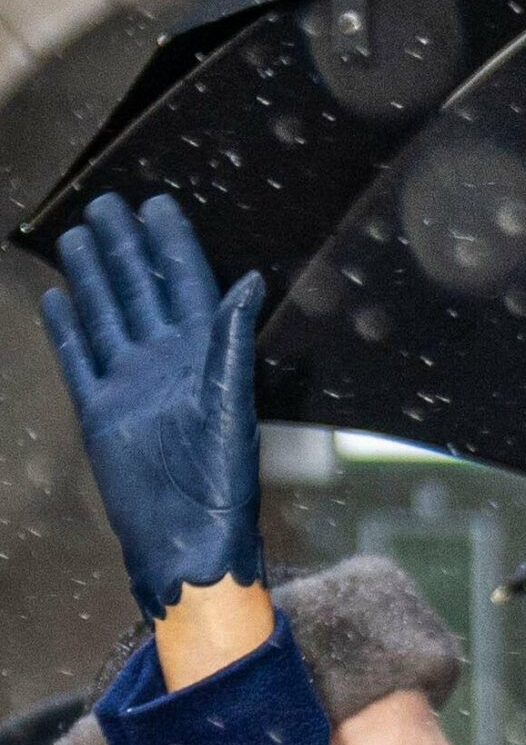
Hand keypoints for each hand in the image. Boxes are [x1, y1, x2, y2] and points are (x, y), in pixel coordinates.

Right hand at [42, 194, 265, 623]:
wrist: (185, 541)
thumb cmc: (220, 483)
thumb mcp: (231, 404)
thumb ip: (232, 341)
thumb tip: (251, 280)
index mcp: (203, 358)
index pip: (187, 286)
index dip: (172, 246)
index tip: (158, 205)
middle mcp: (165, 365)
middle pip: (141, 291)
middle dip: (125, 248)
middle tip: (108, 203)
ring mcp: (130, 386)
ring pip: (107, 316)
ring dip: (94, 277)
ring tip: (78, 236)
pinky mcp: (101, 411)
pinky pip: (80, 359)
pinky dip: (67, 329)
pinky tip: (56, 298)